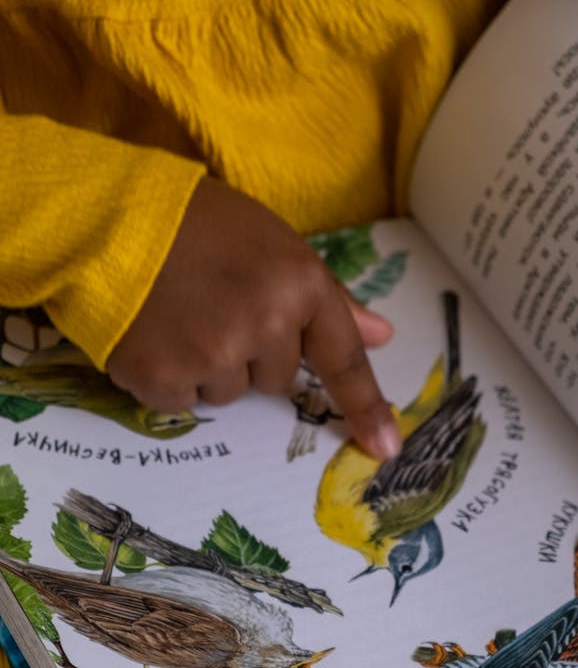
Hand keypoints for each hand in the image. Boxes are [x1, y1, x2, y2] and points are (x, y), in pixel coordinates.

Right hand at [107, 176, 400, 458]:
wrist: (102, 218)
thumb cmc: (195, 223)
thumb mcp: (273, 242)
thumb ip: (327, 297)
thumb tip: (381, 336)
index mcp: (298, 284)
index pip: (342, 358)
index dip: (365, 406)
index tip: (385, 448)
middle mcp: (264, 325)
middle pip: (277, 380)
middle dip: (251, 353)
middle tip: (213, 305)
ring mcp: (214, 356)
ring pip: (230, 393)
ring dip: (209, 366)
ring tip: (177, 314)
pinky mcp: (165, 379)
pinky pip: (184, 402)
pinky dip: (169, 377)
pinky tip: (152, 334)